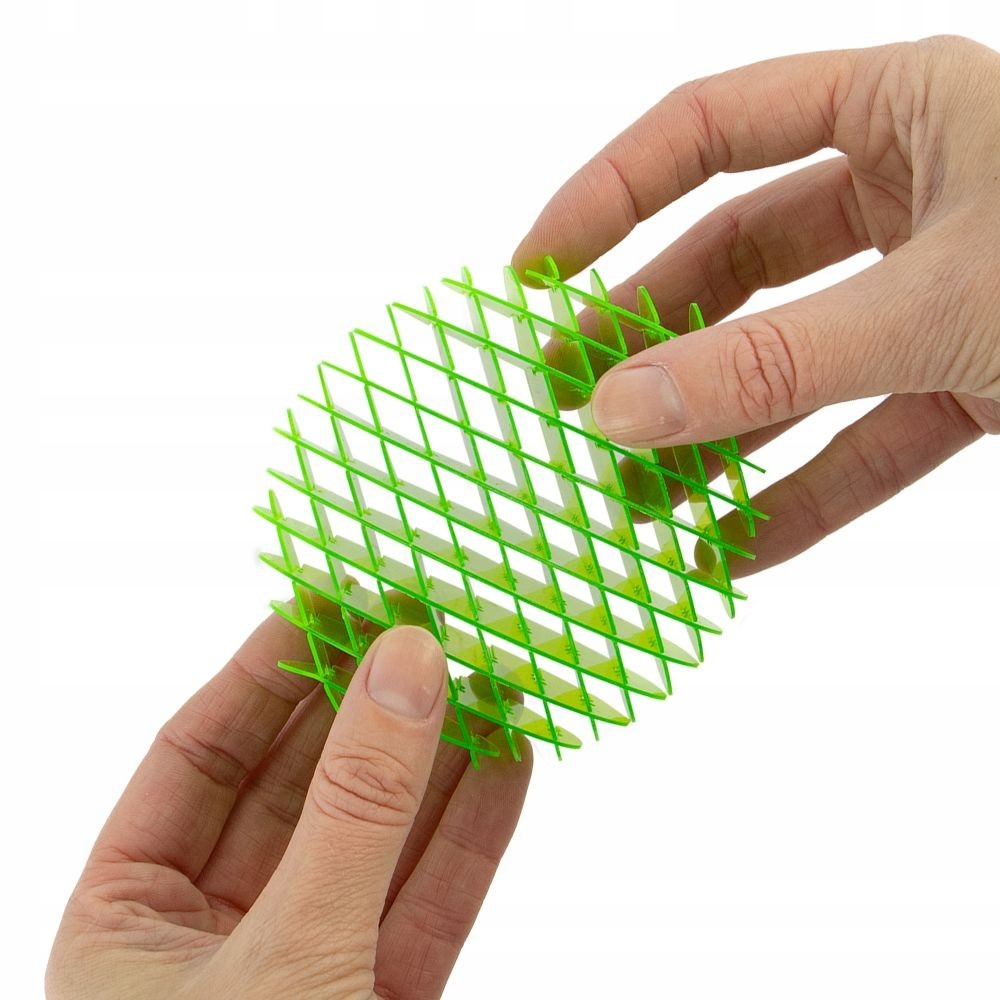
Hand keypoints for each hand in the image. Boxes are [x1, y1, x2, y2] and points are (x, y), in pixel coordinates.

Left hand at [46, 613, 530, 999]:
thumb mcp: (285, 959)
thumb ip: (353, 810)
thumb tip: (406, 661)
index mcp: (128, 918)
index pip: (200, 752)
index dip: (265, 667)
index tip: (327, 596)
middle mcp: (217, 930)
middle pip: (301, 780)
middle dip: (365, 700)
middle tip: (422, 616)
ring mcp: (313, 961)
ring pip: (380, 829)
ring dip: (437, 750)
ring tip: (487, 668)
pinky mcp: (390, 996)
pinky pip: (435, 890)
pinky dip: (478, 823)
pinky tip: (513, 755)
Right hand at [513, 34, 999, 573]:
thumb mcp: (935, 306)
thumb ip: (770, 365)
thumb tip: (619, 410)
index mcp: (898, 108)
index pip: (706, 133)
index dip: (605, 197)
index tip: (531, 273)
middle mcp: (907, 192)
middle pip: (733, 264)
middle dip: (647, 338)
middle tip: (568, 402)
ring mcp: (934, 293)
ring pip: (792, 362)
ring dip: (714, 433)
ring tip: (634, 496)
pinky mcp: (970, 381)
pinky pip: (865, 440)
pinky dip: (802, 497)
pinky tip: (734, 549)